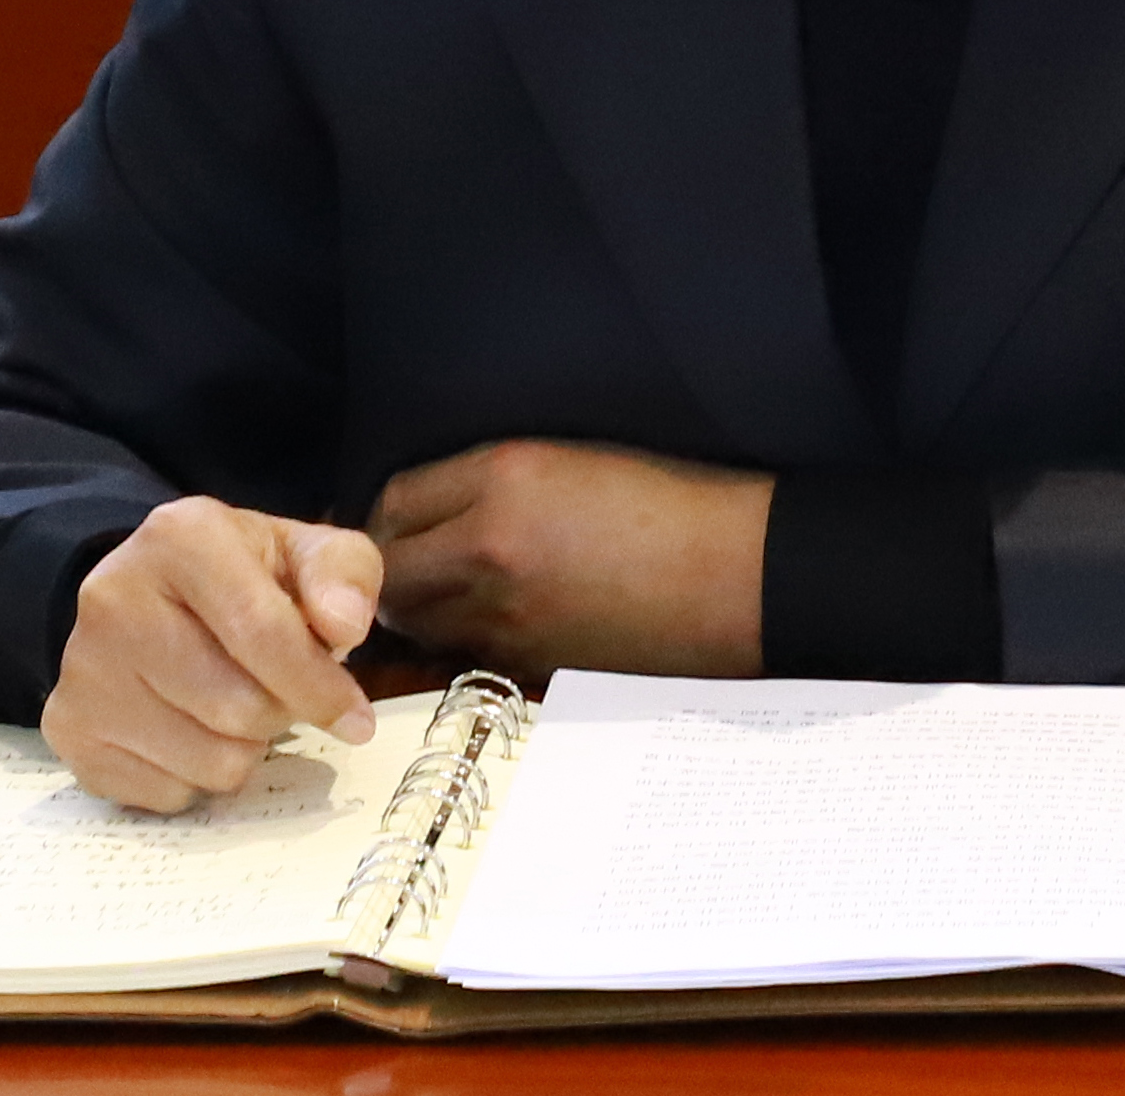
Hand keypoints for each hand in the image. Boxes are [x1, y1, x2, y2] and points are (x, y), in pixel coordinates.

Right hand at [42, 496, 383, 812]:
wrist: (152, 596)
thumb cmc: (245, 578)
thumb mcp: (305, 554)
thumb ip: (343, 577)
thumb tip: (344, 626)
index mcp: (179, 538)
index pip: (263, 632)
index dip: (321, 686)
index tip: (357, 719)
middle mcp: (114, 598)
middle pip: (238, 708)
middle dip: (281, 712)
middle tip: (277, 690)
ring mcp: (82, 669)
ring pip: (208, 762)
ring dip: (244, 749)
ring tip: (233, 705)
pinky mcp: (67, 729)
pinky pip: (167, 794)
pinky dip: (196, 777)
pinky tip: (190, 729)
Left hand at [370, 439, 771, 680]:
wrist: (738, 573)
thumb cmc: (671, 503)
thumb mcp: (571, 460)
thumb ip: (492, 482)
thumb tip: (435, 510)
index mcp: (505, 477)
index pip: (394, 500)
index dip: (388, 514)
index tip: (400, 521)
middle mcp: (490, 546)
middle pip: (390, 571)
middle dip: (387, 571)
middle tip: (405, 566)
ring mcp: (507, 613)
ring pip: (418, 622)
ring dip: (419, 610)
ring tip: (444, 596)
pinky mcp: (530, 663)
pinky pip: (464, 653)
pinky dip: (463, 641)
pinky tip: (493, 623)